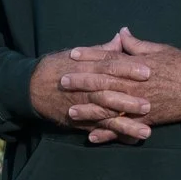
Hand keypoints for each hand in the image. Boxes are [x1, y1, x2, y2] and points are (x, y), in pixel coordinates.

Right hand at [30, 38, 149, 133]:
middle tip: (149, 105)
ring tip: (146, 132)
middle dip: (129, 101)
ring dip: (126, 125)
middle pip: (110, 94)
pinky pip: (99, 130)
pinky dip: (114, 137)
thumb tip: (121, 37)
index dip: (128, 69)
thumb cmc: (57, 67)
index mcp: (87, 68)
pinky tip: (131, 141)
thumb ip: (102, 49)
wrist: (31, 87)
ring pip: (107, 117)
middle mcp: (86, 89)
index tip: (148, 71)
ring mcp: (84, 107)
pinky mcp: (81, 121)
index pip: (110, 67)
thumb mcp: (77, 54)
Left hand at [67, 28, 180, 142]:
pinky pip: (124, 129)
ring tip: (70, 111)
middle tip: (62, 81)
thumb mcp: (161, 50)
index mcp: (137, 66)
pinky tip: (93, 137)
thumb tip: (122, 33)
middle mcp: (134, 85)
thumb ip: (137, 45)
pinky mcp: (146, 120)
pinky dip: (108, 134)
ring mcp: (139, 104)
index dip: (90, 56)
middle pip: (104, 82)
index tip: (73, 54)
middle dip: (82, 81)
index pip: (109, 58)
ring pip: (109, 108)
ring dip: (89, 110)